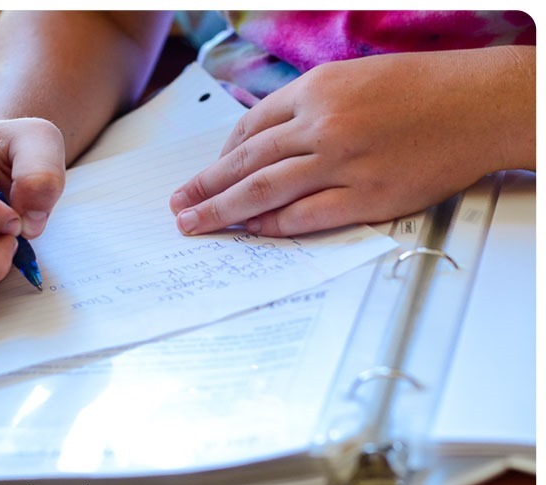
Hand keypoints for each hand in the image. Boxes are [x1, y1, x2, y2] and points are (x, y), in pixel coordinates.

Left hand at [170, 48, 524, 235]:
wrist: (478, 103)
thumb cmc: (421, 89)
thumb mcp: (353, 78)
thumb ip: (307, 107)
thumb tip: (268, 142)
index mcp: (315, 90)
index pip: (250, 129)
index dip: (220, 157)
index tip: (205, 176)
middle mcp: (322, 124)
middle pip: (245, 162)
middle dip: (205, 187)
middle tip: (178, 206)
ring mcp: (343, 161)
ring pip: (265, 190)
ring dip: (224, 211)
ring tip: (196, 224)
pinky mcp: (367, 195)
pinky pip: (307, 215)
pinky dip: (275, 226)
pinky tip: (252, 233)